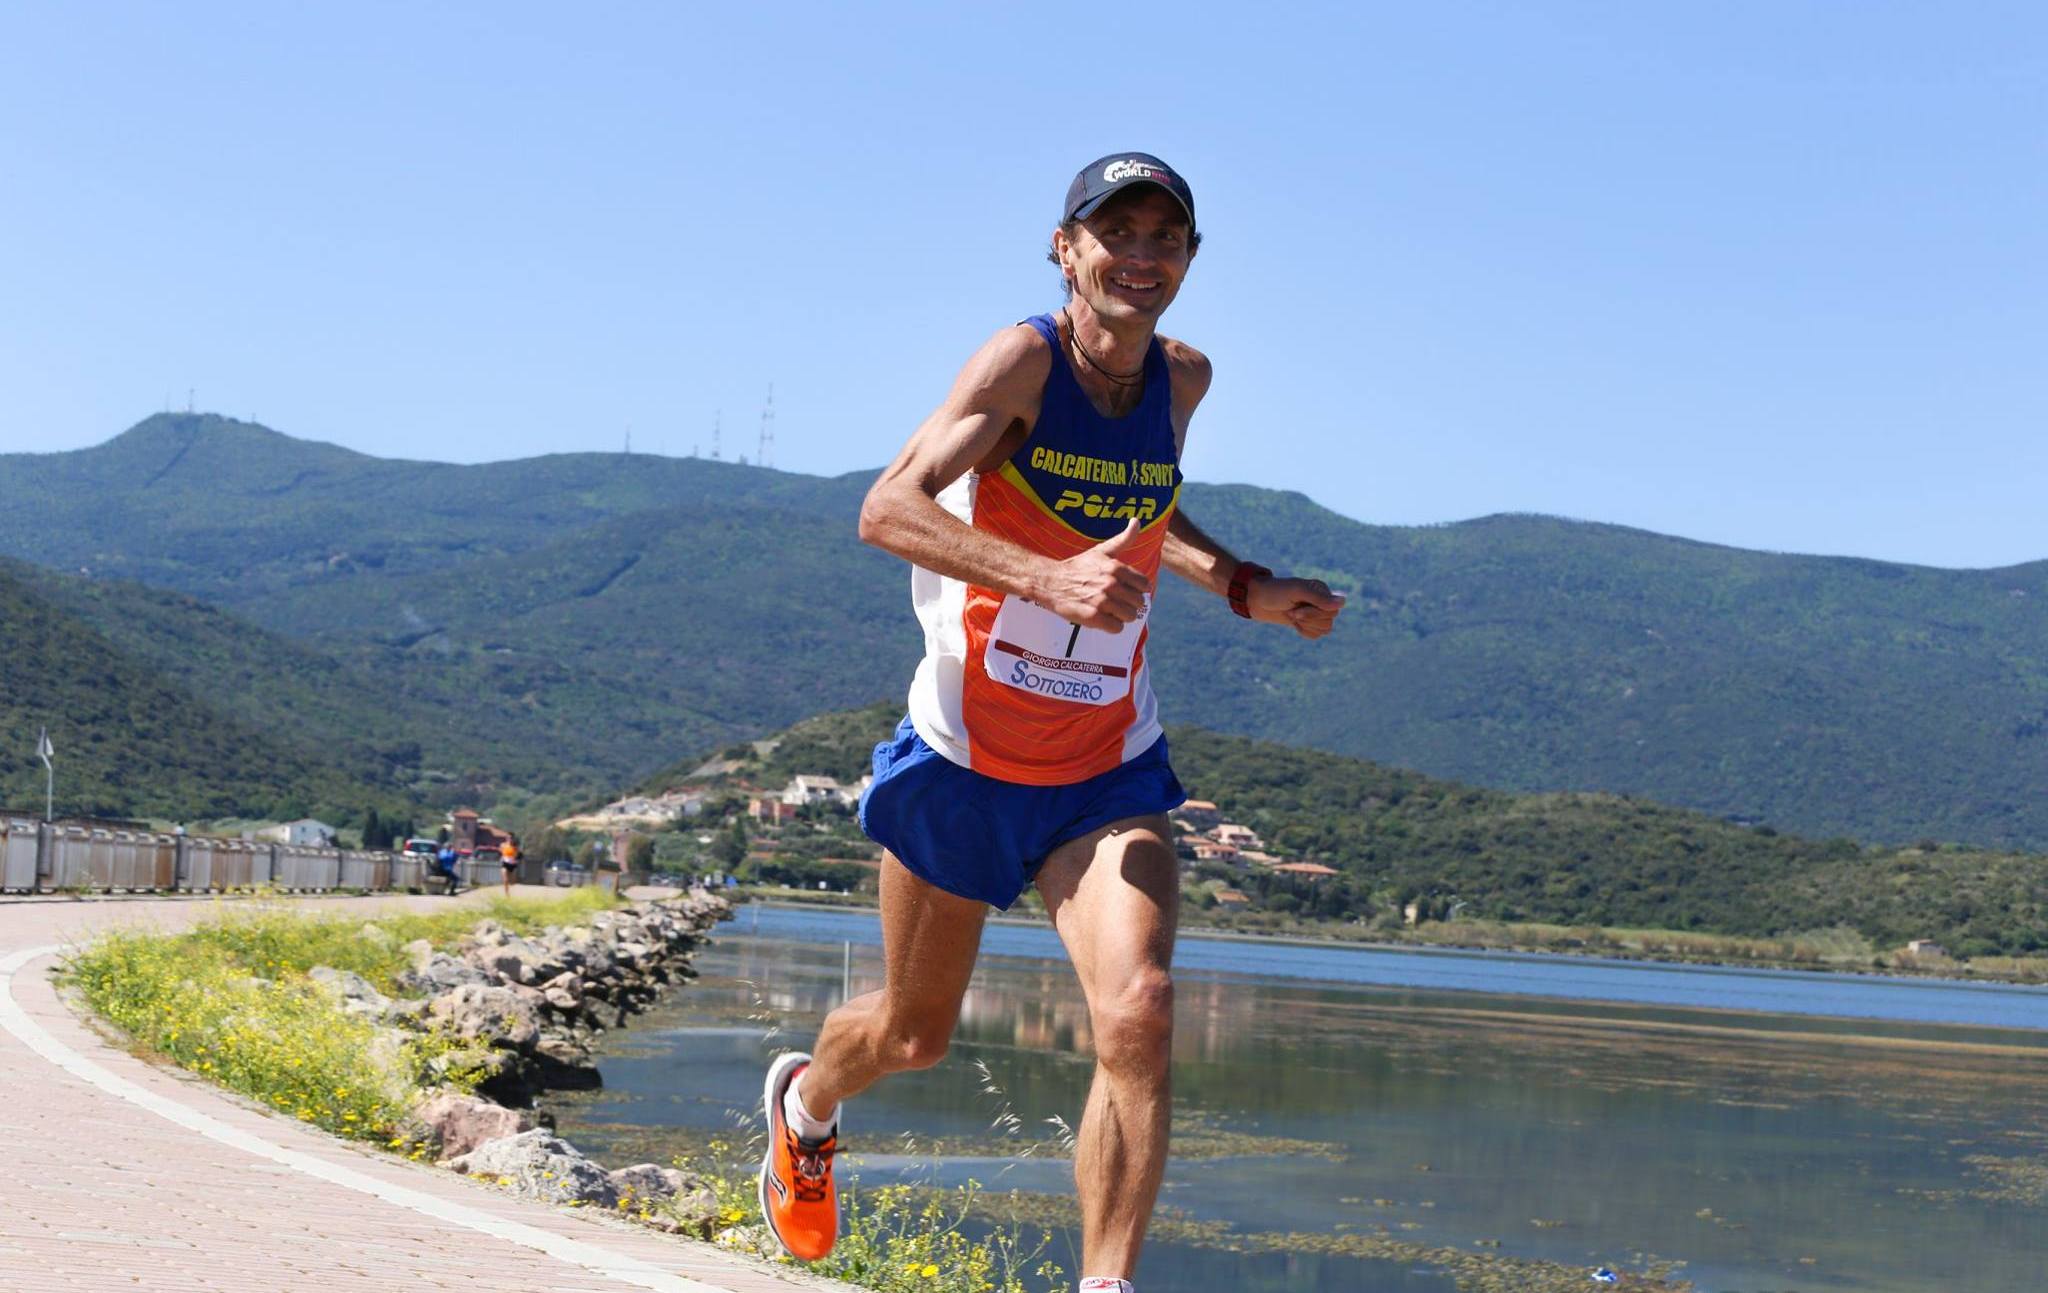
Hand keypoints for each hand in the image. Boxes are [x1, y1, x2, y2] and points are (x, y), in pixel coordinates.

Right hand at [1034, 518, 1151, 631]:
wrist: (1050, 581)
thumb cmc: (1078, 567)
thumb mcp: (1101, 551)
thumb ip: (1123, 538)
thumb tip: (1137, 521)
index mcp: (1116, 568)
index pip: (1144, 585)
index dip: (1137, 590)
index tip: (1126, 590)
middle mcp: (1111, 584)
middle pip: (1138, 603)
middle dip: (1129, 604)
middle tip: (1115, 602)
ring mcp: (1102, 601)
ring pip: (1130, 616)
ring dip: (1121, 616)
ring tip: (1108, 610)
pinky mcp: (1092, 618)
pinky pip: (1116, 628)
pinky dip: (1112, 626)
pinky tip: (1102, 619)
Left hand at [1247, 575, 1345, 638]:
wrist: (1257, 600)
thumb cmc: (1276, 592)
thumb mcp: (1297, 592)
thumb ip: (1320, 598)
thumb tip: (1343, 602)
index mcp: (1322, 589)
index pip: (1333, 610)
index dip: (1315, 613)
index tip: (1296, 608)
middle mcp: (1322, 600)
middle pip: (1329, 621)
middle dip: (1308, 620)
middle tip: (1292, 612)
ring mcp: (1315, 612)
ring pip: (1325, 629)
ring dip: (1305, 626)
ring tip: (1292, 615)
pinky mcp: (1307, 622)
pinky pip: (1316, 635)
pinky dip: (1304, 632)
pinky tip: (1293, 623)